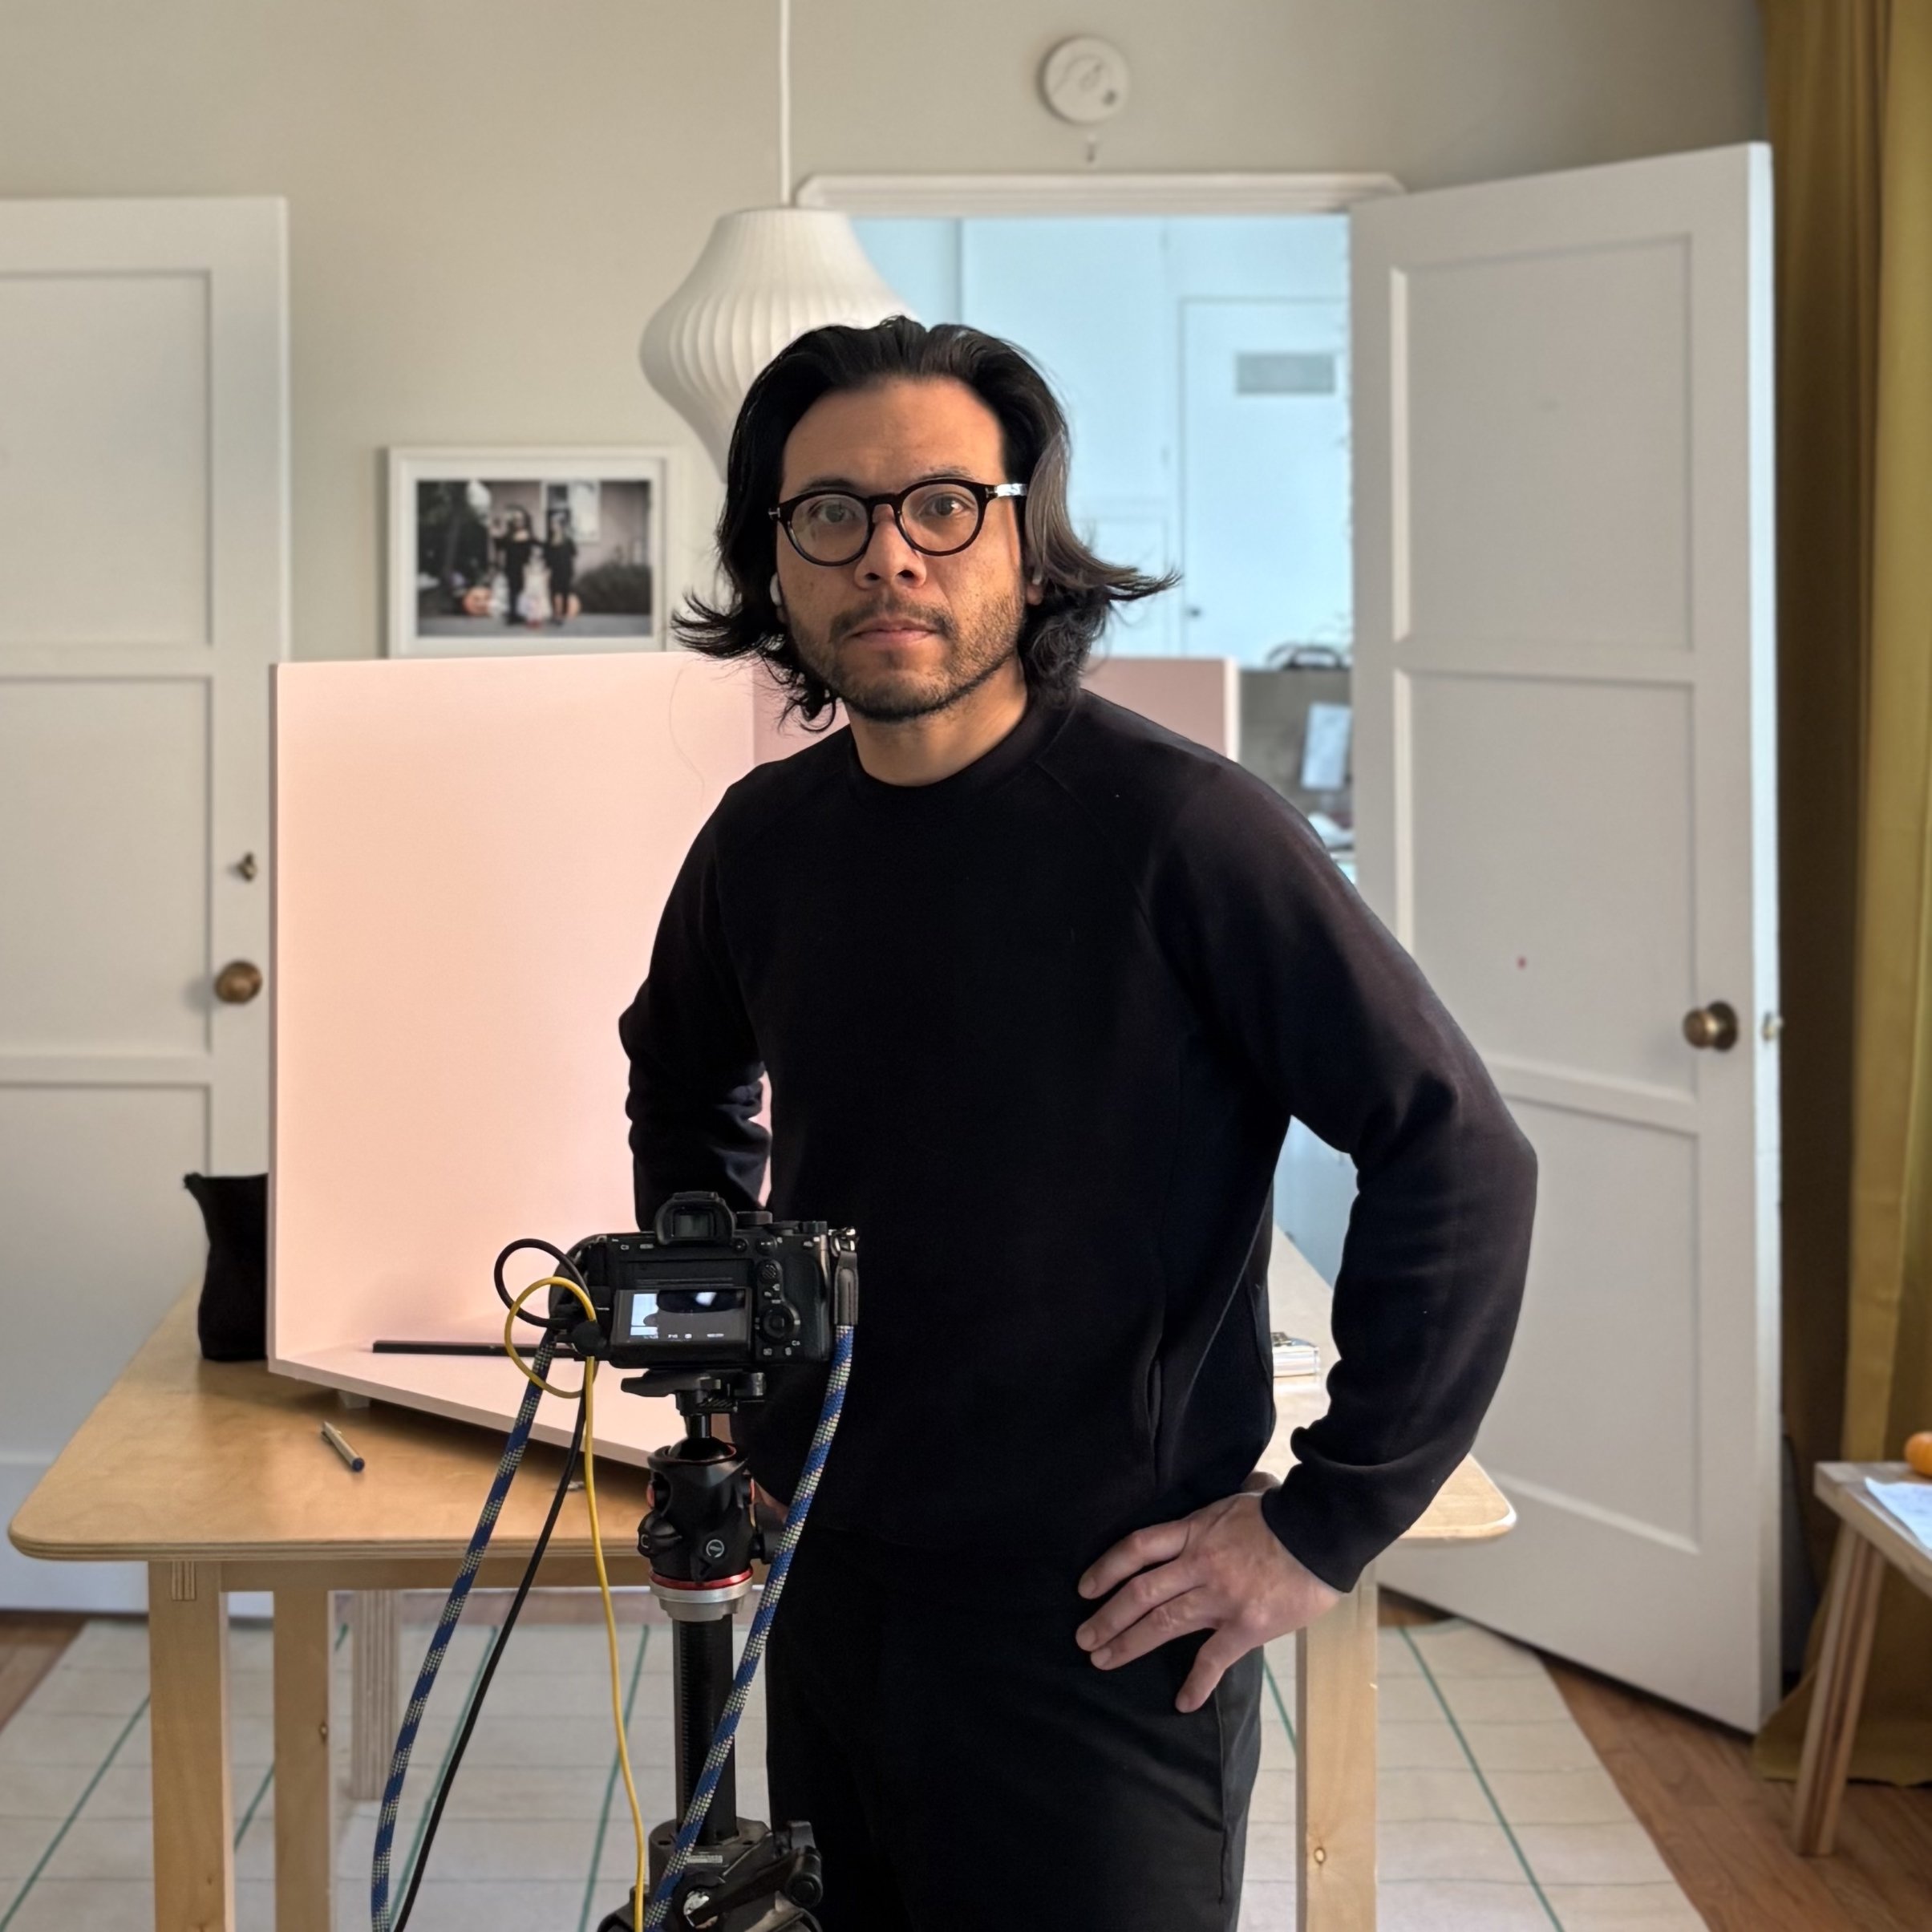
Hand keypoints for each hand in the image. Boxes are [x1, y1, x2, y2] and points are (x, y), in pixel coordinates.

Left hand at [1074, 1489, 1342, 1711]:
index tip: (1085, 1588)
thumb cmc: (1288, 1512)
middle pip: (1140, 1592)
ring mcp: (1220, 1596)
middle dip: (1107, 1618)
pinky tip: (1183, 1702)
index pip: (1137, 1548)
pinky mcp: (1246, 1625)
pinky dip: (1197, 1682)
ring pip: (1163, 1624)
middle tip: (1084, 1639)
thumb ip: (1239, 1495)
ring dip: (1129, 1644)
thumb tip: (1254, 1482)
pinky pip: (1213, 1658)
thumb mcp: (1249, 1495)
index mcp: (1195, 1530)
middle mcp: (1198, 1564)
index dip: (1106, 1568)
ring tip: (1103, 1661)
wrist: (1323, 1532)